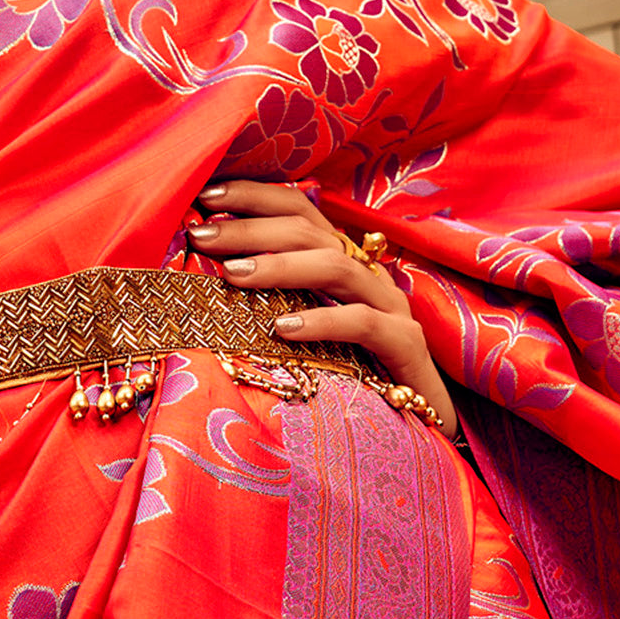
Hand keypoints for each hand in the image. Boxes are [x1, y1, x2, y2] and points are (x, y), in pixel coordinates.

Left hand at [188, 179, 458, 437]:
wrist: (417, 421)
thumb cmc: (347, 374)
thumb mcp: (300, 329)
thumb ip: (267, 299)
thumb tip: (206, 276)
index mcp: (339, 262)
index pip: (299, 209)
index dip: (254, 196)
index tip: (205, 198)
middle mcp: (365, 274)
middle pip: (310, 231)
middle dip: (251, 228)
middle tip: (202, 235)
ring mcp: (389, 306)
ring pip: (336, 267)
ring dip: (280, 266)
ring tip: (233, 275)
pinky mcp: (404, 344)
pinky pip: (362, 323)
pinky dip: (321, 321)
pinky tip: (282, 328)